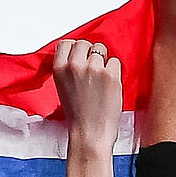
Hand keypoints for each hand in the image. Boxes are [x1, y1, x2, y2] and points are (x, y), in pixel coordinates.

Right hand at [55, 39, 123, 176]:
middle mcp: (75, 65)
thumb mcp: (62, 87)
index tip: (79, 55)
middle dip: (90, 53)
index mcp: (59, 69)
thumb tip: (79, 54)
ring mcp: (94, 68)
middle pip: (85, 43)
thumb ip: (68, 68)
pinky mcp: (110, 74)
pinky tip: (109, 85)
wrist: (90, 133)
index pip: (66, 43)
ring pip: (102, 50)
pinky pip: (115, 61)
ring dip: (104, 61)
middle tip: (92, 69)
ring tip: (101, 80)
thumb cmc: (78, 114)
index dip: (75, 49)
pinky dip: (115, 71)